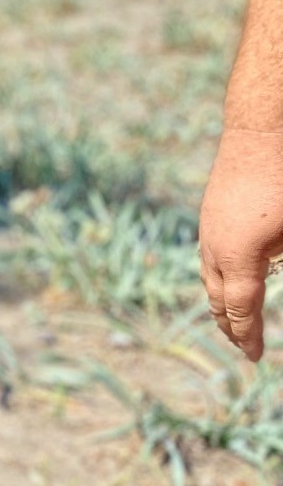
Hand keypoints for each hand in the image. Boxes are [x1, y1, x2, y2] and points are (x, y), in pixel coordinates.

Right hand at [198, 128, 282, 360]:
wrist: (263, 127)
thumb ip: (281, 260)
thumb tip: (275, 276)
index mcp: (240, 258)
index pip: (242, 311)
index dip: (249, 337)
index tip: (256, 358)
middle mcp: (216, 250)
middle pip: (219, 300)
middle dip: (231, 326)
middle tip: (244, 344)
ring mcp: (209, 231)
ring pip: (210, 279)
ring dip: (222, 302)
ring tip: (232, 317)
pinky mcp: (211, 215)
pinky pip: (210, 258)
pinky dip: (220, 277)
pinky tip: (232, 274)